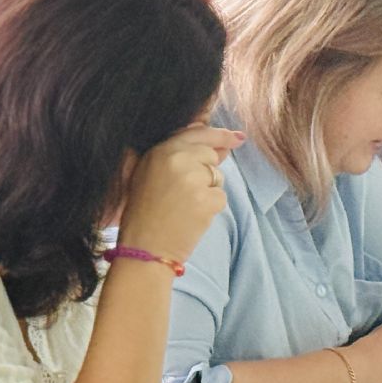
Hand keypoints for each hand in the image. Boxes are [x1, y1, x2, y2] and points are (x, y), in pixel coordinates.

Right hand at [117, 125, 243, 263]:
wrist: (144, 248)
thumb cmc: (144, 215)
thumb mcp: (149, 175)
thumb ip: (178, 155)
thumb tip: (220, 146)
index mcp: (159, 150)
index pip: (197, 133)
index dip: (220, 135)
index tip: (237, 137)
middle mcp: (176, 159)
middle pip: (210, 156)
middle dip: (206, 172)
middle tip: (189, 194)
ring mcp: (192, 178)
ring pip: (217, 177)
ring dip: (207, 191)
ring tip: (183, 207)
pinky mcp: (206, 199)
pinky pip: (221, 197)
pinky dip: (211, 209)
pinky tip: (192, 218)